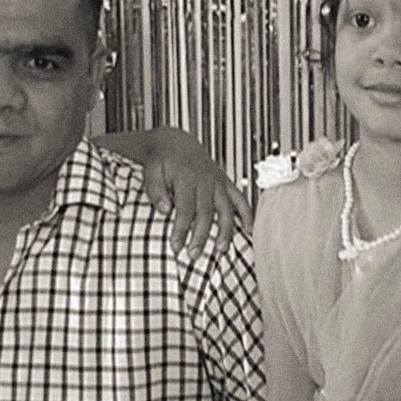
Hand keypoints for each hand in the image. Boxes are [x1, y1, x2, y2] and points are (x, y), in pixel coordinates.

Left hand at [141, 129, 252, 255]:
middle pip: (206, 213)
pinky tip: (248, 231)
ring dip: (225, 231)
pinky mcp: (226, 183)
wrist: (176, 143)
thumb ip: (156, 191)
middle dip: (200, 236)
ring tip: (221, 250)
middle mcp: (206, 180)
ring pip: (226, 209)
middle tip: (193, 256)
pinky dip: (246, 215)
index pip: (185, 209)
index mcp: (187, 178)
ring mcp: (218, 182)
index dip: (181, 229)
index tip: (175, 247)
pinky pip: (240, 199)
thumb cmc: (162, 162)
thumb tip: (165, 210)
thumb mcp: (151, 172)